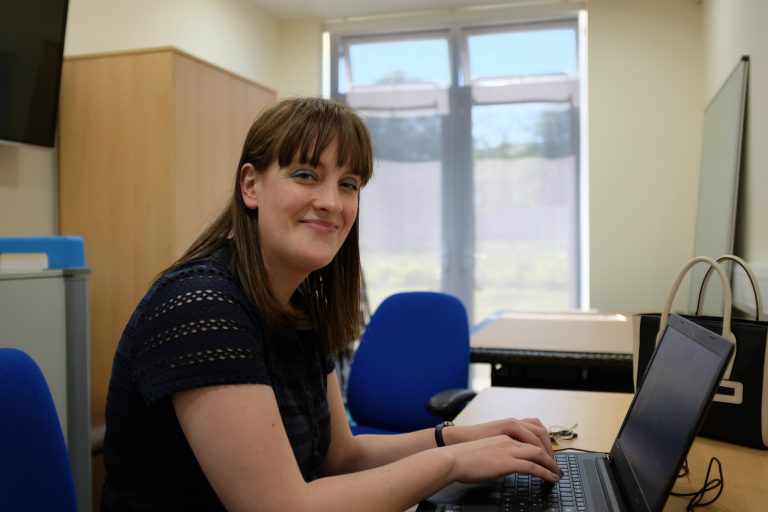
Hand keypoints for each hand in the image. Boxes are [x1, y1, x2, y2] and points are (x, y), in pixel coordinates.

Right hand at [445, 435, 560, 483]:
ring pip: (539, 453)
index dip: (542, 447)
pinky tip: (550, 479)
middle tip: (556, 466)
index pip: (529, 437)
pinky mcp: (508, 462)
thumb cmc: (463, 457)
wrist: (454, 458)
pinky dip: (545, 473)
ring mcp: (509, 450)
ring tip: (557, 474)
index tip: (547, 457)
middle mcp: (509, 440)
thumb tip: (501, 463)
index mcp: (503, 436)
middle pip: (538, 442)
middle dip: (551, 454)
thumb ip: (496, 453)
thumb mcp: (484, 451)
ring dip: (551, 464)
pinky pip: (533, 466)